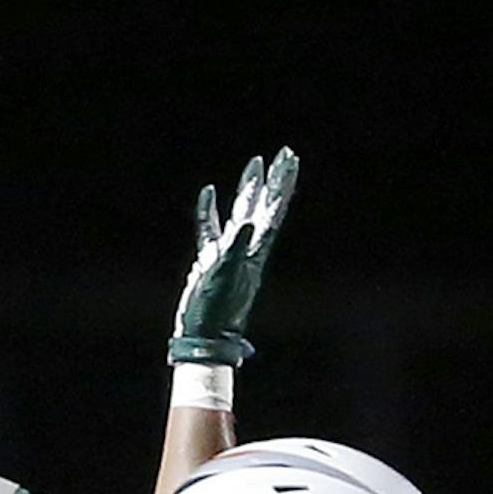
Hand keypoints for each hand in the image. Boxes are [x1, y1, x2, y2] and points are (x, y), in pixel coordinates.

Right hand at [169, 147, 297, 368]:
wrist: (204, 338)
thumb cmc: (215, 313)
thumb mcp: (225, 278)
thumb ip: (236, 250)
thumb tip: (249, 224)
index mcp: (254, 251)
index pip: (272, 210)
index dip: (281, 184)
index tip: (289, 159)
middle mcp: (248, 249)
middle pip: (264, 207)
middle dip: (273, 181)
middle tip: (284, 155)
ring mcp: (230, 254)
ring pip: (242, 213)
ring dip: (248, 190)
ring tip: (254, 166)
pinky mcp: (212, 261)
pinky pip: (211, 229)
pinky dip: (209, 211)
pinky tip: (208, 193)